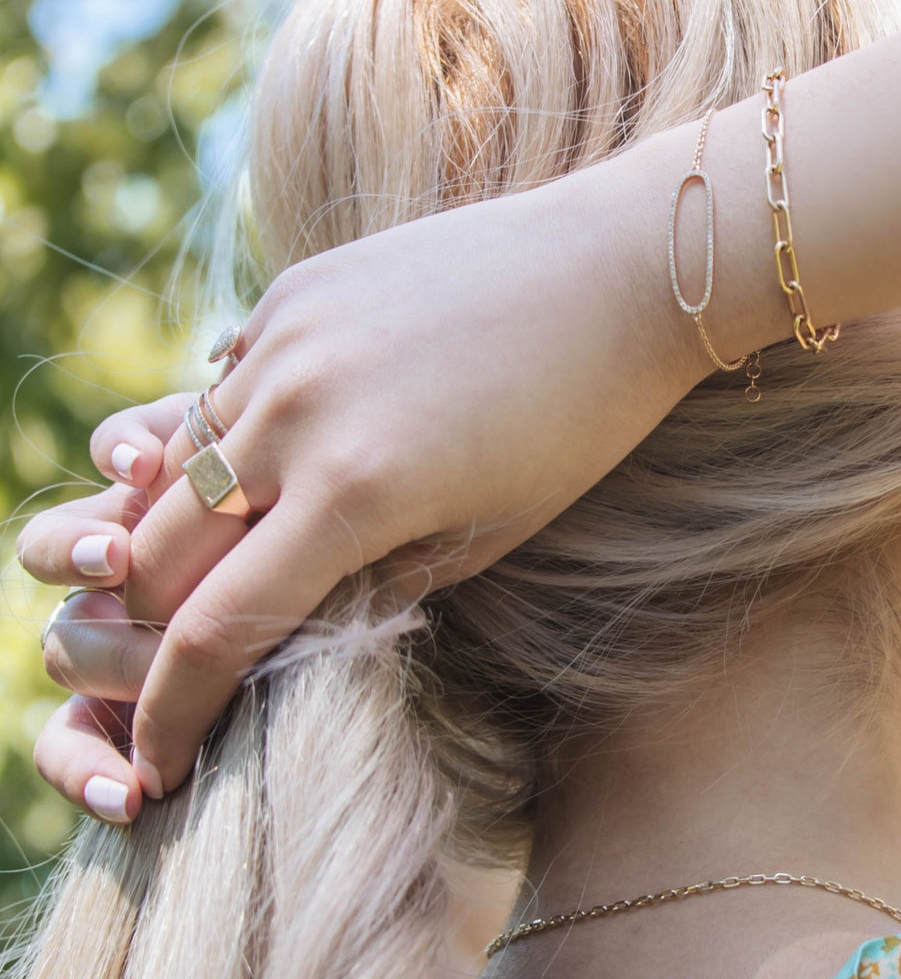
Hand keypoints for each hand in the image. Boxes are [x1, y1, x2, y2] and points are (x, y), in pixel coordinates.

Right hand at [20, 171, 700, 813]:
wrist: (615, 272)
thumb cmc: (580, 420)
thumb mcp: (490, 533)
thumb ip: (376, 585)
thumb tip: (288, 617)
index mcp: (356, 492)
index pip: (213, 630)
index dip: (172, 710)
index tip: (160, 760)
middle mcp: (297, 412)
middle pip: (161, 549)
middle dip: (152, 623)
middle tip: (187, 655)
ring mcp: (288, 339)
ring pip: (176, 462)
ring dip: (183, 524)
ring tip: (235, 551)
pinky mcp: (296, 289)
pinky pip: (222, 382)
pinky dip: (228, 436)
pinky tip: (275, 452)